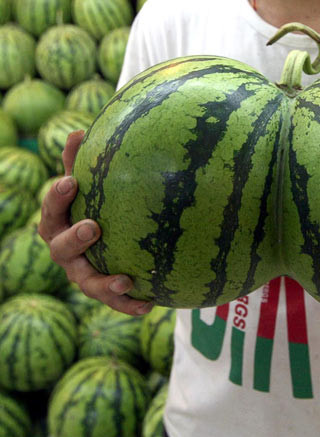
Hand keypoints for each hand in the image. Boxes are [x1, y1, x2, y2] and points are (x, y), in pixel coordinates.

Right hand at [38, 130, 152, 315]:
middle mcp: (65, 251)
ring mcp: (82, 274)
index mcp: (59, 223)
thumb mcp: (92, 186)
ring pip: (86, 283)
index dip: (57, 196)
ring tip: (123, 280)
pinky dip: (129, 304)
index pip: (51, 208)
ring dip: (103, 283)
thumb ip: (83, 163)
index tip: (72, 182)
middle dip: (73, 238)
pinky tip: (149, 304)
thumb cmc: (96, 206)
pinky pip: (114, 302)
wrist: (107, 244)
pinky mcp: (103, 291)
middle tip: (92, 227)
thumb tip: (78, 132)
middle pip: (60, 248)